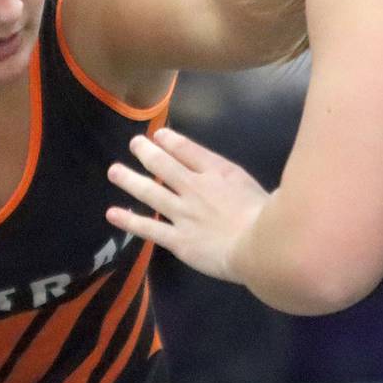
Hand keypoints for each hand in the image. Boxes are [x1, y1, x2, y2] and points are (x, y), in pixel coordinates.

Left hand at [105, 128, 267, 282]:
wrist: (262, 246)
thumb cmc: (270, 216)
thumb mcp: (256, 185)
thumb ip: (238, 178)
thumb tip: (231, 175)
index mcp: (218, 172)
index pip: (188, 149)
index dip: (170, 140)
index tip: (159, 135)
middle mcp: (195, 187)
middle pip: (164, 165)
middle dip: (146, 152)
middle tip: (134, 143)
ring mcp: (184, 213)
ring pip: (150, 192)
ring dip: (129, 180)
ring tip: (114, 171)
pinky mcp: (178, 239)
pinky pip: (149, 228)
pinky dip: (129, 220)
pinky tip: (112, 213)